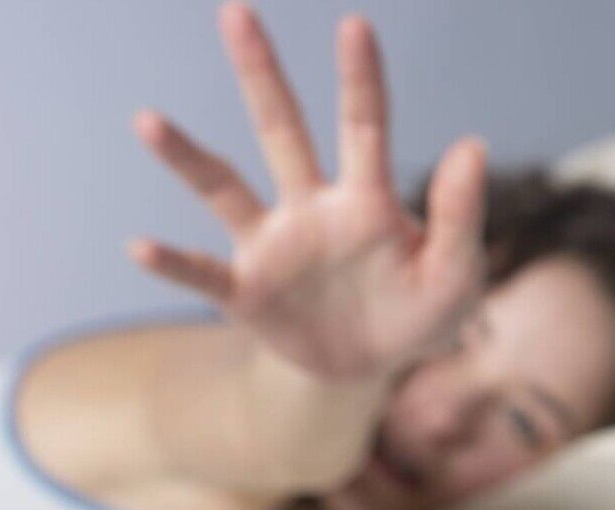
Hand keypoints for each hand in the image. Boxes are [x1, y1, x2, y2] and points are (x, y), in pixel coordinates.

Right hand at [129, 4, 487, 381]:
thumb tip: (473, 144)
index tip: (355, 25)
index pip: (365, 128)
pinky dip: (174, 265)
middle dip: (261, 74)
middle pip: (282, 131)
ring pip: (225, 190)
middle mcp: (312, 208)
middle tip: (237, 11)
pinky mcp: (248, 293)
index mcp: (368, 201)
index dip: (361, 79)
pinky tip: (141, 247)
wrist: (374, 368)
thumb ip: (460, 216)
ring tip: (147, 120)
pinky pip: (204, 274)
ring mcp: (274, 247)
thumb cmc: (421, 312)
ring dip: (188, 158)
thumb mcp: (455, 275)